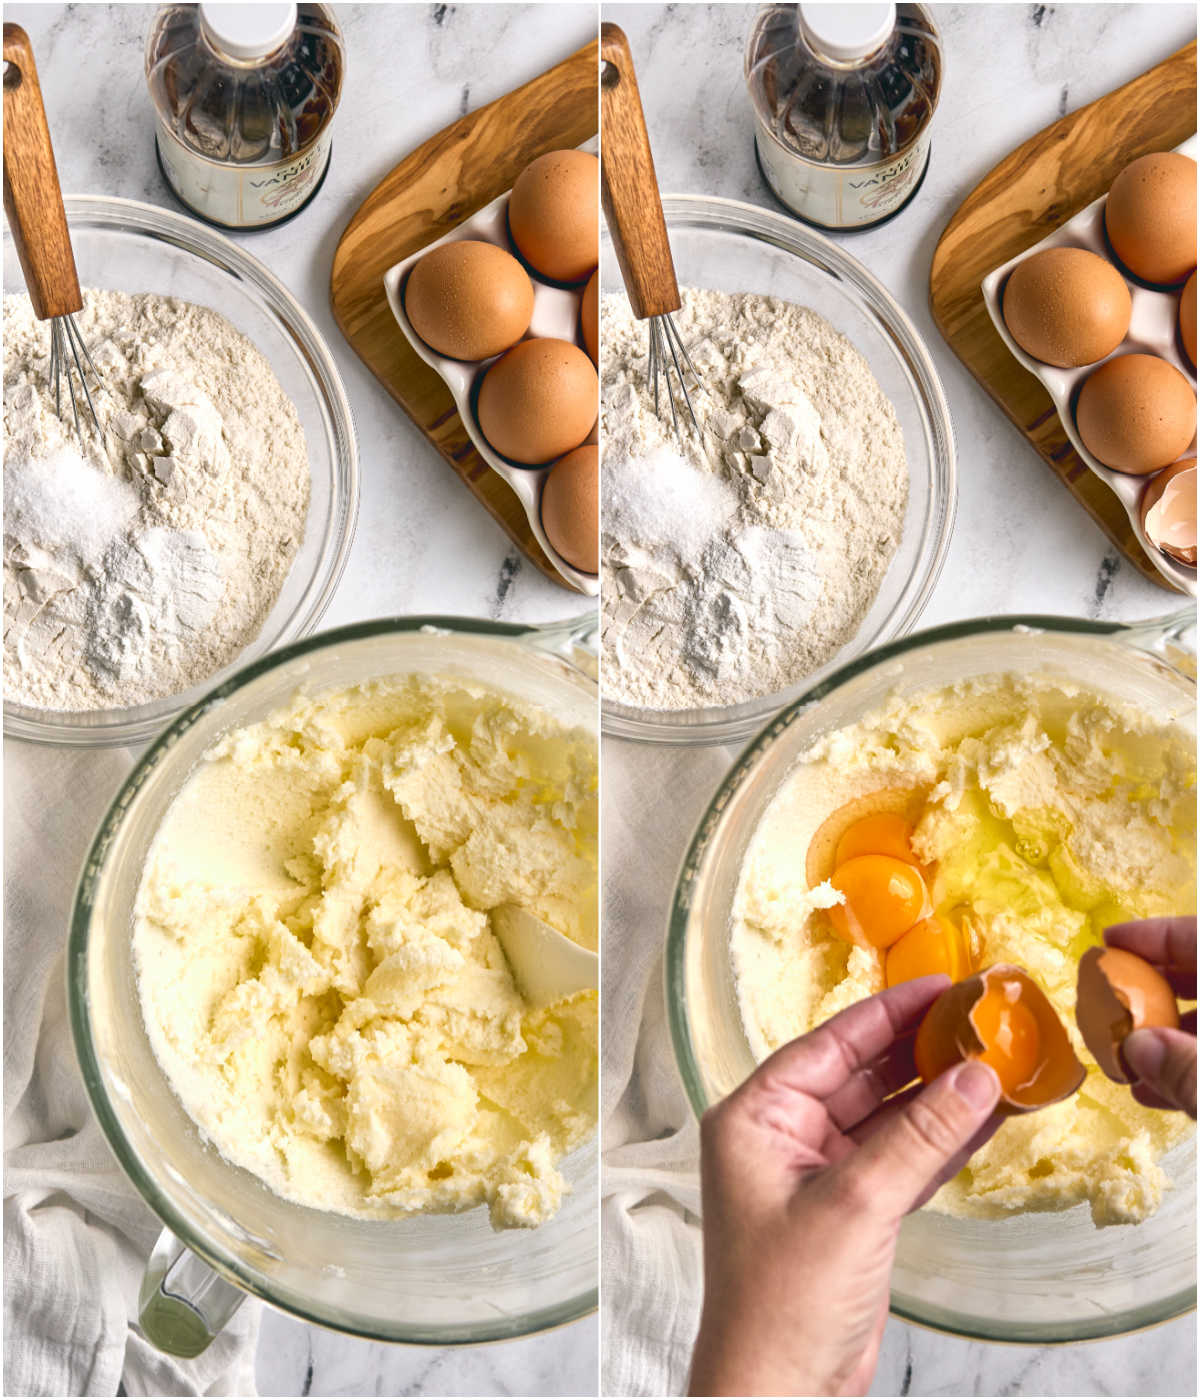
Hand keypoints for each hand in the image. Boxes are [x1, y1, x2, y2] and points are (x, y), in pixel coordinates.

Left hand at [689, 977, 1002, 1397]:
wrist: (780, 1391)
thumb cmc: (781, 1302)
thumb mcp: (854, 1205)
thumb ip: (917, 1137)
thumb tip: (974, 1078)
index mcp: (756, 1118)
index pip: (828, 1045)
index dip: (886, 1013)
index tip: (937, 986)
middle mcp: (783, 1138)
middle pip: (861, 1075)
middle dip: (920, 1051)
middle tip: (979, 1020)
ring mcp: (819, 1175)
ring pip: (889, 1118)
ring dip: (940, 1097)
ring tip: (997, 1063)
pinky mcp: (852, 1212)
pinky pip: (902, 1160)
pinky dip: (942, 1142)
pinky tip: (986, 1118)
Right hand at [1104, 917, 1195, 1117]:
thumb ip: (1192, 1073)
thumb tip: (1139, 1049)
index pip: (1199, 938)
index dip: (1158, 934)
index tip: (1110, 941)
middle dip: (1155, 986)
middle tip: (1108, 996)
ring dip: (1167, 1037)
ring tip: (1125, 1060)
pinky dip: (1190, 1067)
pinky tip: (1159, 1092)